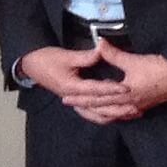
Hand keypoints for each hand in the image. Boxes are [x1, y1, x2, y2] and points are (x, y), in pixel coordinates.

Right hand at [19, 46, 136, 124]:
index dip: (112, 89)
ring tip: (130, 113)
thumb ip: (85, 56)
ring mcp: (75, 101)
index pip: (96, 90)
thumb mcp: (66, 56)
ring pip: (97, 115)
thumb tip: (102, 51)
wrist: (31, 66)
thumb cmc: (46, 60)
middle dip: (118, 109)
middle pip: (99, 109)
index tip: (127, 88)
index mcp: (72, 87)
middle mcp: (74, 98)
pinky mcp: (76, 100)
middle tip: (136, 108)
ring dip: (114, 115)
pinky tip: (116, 113)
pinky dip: (105, 115)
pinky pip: (92, 113)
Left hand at [60, 40, 166, 123]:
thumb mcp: (134, 61)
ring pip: (113, 114)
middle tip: (71, 106)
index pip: (97, 98)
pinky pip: (125, 113)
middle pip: (102, 109)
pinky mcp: (144, 106)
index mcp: (124, 95)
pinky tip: (112, 111)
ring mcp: (138, 107)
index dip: (81, 98)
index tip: (67, 97)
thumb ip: (114, 54)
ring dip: (99, 112)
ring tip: (86, 109)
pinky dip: (115, 113)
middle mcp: (129, 105)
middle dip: (86, 108)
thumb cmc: (158, 69)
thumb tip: (99, 44)